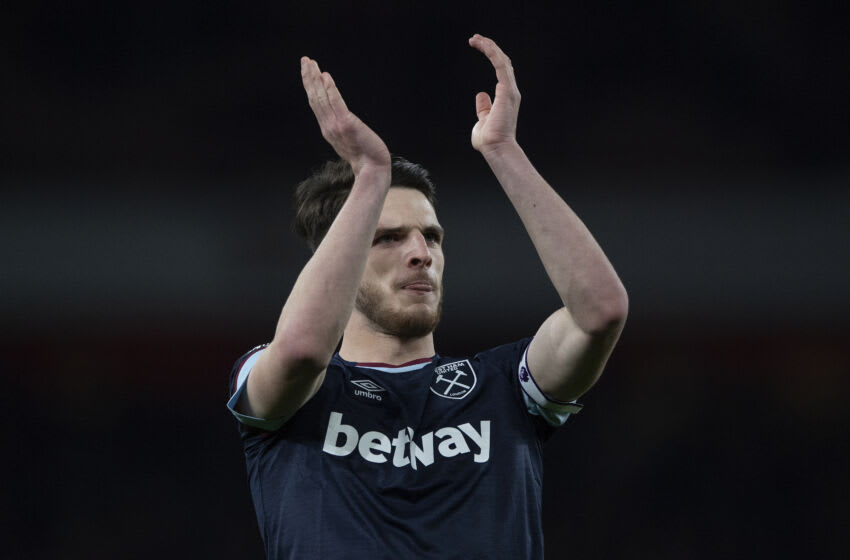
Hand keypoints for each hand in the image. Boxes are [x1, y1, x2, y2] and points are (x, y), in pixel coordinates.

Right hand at [301, 57, 390, 174]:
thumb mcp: (347, 139)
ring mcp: (335, 126)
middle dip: (308, 78)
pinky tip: (326, 77)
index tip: (308, 70)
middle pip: (314, 98)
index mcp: (327, 129)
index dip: (310, 86)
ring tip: (311, 63)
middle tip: (305, 60)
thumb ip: (340, 126)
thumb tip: (339, 115)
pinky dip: (330, 89)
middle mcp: (328, 126)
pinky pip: (336, 104)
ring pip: (321, 98)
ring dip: (315, 79)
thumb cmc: (364, 156)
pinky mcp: (347, 125)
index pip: (315, 103)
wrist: (372, 169)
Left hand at [468, 34, 520, 153]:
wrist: (496, 148)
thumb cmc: (489, 140)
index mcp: (506, 96)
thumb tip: (481, 95)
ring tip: (475, 38)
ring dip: (489, 46)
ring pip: (502, 60)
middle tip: (475, 38)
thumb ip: (483, 108)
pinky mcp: (507, 91)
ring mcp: (510, 91)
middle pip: (502, 62)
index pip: (501, 70)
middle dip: (490, 47)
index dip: (492, 55)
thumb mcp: (483, 120)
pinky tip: (483, 44)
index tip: (479, 46)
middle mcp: (510, 91)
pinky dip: (493, 53)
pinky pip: (501, 65)